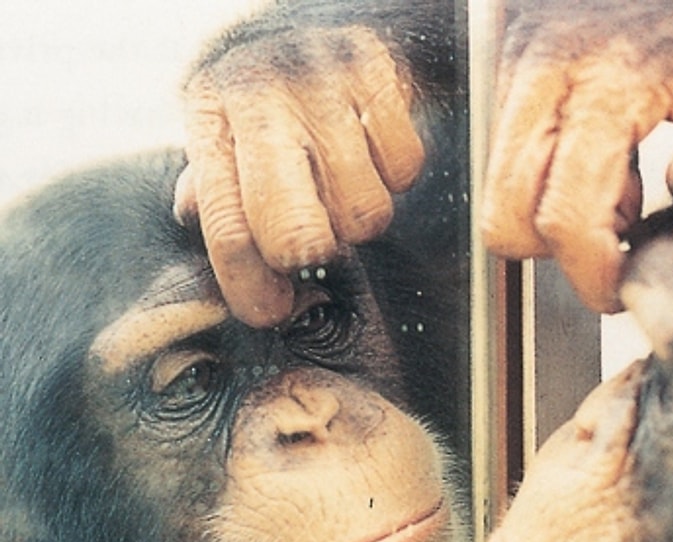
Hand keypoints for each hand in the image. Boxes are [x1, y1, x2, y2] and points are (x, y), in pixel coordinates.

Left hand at [176, 26, 424, 326]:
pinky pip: (405, 170)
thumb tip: (198, 222)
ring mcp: (322, 84)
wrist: (328, 19)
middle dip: (311, 254)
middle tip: (318, 244)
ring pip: (362, 212)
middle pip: (293, 230)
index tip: (270, 312)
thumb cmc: (273, 97)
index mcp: (212, 117)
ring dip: (360, 216)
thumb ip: (213, 186)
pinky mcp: (378, 75)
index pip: (226, 226)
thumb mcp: (227, 134)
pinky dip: (397, 175)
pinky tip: (374, 152)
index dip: (249, 285)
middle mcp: (261, 96)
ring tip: (344, 185)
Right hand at [481, 1, 672, 311]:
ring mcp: (528, 51)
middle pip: (505, 205)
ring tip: (624, 184)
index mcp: (617, 76)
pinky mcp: (522, 47)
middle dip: (555, 246)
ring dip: (551, 205)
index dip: (589, 272)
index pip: (564, 214)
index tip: (619, 290)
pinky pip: (506, 141)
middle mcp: (554, 60)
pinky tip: (608, 153)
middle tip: (623, 235)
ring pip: (497, 177)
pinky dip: (545, 169)